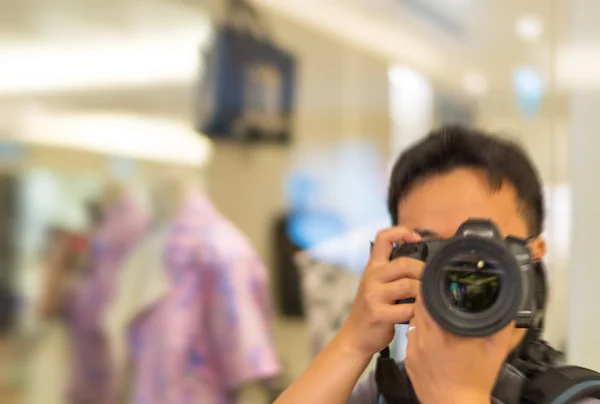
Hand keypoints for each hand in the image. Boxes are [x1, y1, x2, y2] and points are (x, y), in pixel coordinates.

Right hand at [337, 227, 422, 358]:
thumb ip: (394, 273)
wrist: (355, 336)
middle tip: (433, 280)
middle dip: (424, 271)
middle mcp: (371, 277)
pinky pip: (407, 309)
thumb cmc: (373, 309)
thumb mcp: (377, 284)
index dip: (402, 232)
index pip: (383, 237)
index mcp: (373, 267)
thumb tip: (427, 263)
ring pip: (408, 285)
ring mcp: (373, 295)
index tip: (418, 238)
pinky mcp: (378, 313)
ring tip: (429, 299)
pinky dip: (418, 312)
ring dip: (424, 292)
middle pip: (404, 263)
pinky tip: (420, 315)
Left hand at [405, 297, 515, 403]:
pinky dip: (419, 334)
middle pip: (417, 309)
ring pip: (413, 323)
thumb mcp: (495, 352)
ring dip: (422, 317)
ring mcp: (412, 351)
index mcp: (440, 333)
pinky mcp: (408, 360)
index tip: (435, 285)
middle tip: (438, 299)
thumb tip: (512, 313)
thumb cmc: (475, 383)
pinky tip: (431, 338)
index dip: (429, 290)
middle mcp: (422, 340)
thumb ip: (504, 328)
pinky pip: (410, 339)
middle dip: (426, 301)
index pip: (425, 300)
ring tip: (436, 318)